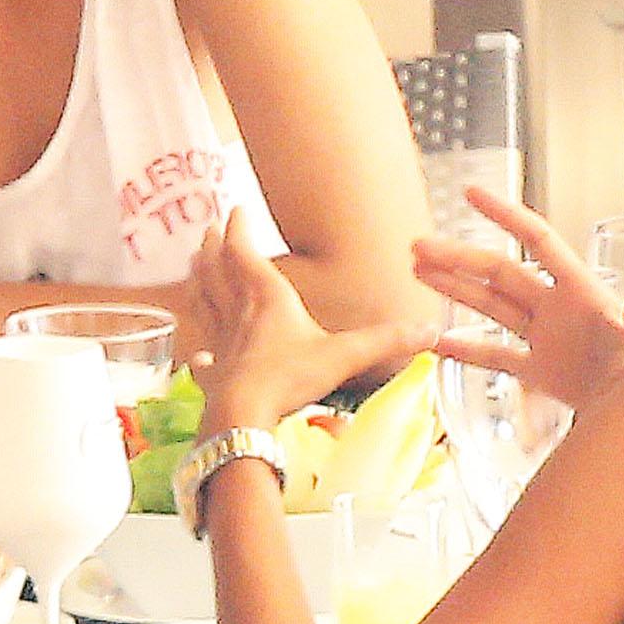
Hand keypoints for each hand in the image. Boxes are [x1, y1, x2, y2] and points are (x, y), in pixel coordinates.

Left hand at [192, 212, 399, 433]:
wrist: (245, 413)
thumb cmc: (287, 378)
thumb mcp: (344, 355)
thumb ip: (385, 341)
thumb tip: (429, 331)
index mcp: (267, 297)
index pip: (244, 251)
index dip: (238, 227)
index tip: (235, 209)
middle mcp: (238, 312)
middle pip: (216, 270)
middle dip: (212, 247)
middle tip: (206, 231)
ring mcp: (222, 343)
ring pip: (202, 303)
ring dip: (197, 281)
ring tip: (194, 267)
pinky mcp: (215, 374)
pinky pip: (204, 359)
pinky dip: (200, 355)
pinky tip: (198, 357)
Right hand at [418, 187, 623, 412]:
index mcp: (582, 291)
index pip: (538, 242)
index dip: (506, 217)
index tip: (470, 195)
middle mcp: (558, 308)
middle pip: (501, 272)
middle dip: (460, 258)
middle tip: (418, 246)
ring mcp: (546, 339)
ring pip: (492, 307)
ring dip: (456, 289)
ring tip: (418, 271)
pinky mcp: (540, 373)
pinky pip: (497, 358)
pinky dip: (466, 352)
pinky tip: (434, 343)